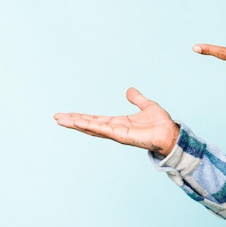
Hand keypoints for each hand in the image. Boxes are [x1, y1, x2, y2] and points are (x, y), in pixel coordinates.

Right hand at [54, 87, 179, 155]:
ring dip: (77, 124)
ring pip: (92, 128)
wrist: (169, 132)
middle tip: (56, 117)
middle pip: (89, 124)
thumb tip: (129, 90)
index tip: (67, 114)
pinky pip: (103, 130)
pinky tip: (79, 123)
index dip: (82, 116)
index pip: (95, 119)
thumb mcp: (146, 106)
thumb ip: (137, 99)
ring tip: (62, 120)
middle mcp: (115, 129)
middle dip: (73, 121)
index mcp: (118, 123)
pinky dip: (90, 126)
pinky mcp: (121, 136)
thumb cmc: (160, 123)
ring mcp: (116, 134)